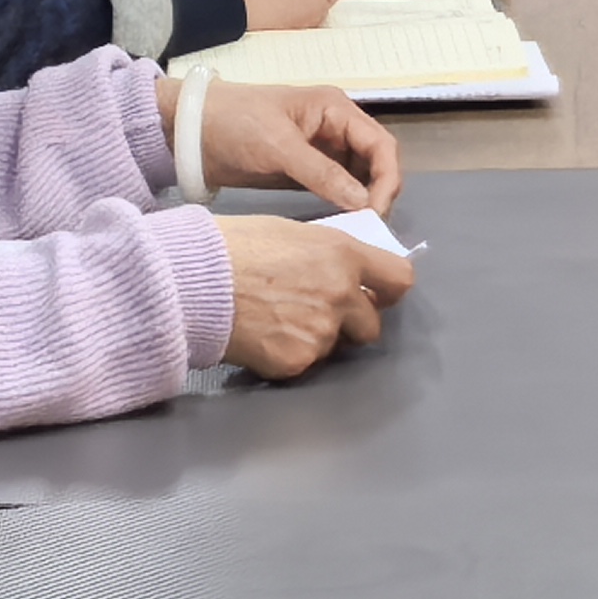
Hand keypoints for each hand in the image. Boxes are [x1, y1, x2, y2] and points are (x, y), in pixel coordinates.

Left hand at [190, 78, 401, 209]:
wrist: (189, 131)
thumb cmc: (236, 125)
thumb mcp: (279, 147)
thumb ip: (323, 174)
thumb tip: (364, 203)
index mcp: (336, 110)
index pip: (380, 144)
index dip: (387, 177)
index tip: (378, 211)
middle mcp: (335, 129)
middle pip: (375, 162)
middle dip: (378, 192)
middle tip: (369, 227)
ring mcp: (321, 151)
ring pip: (358, 178)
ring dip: (362, 201)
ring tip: (356, 231)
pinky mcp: (305, 172)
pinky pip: (335, 189)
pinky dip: (342, 206)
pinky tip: (338, 226)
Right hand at [211, 214, 409, 375]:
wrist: (197, 282)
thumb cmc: (239, 246)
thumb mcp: (296, 235)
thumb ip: (329, 256)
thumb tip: (343, 270)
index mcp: (344, 257)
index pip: (400, 280)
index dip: (389, 290)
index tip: (376, 294)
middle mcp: (342, 296)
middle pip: (372, 326)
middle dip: (352, 324)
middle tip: (320, 314)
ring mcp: (321, 333)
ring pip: (335, 347)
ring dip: (318, 339)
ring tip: (280, 321)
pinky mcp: (296, 363)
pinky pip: (305, 363)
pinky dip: (290, 355)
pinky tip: (264, 338)